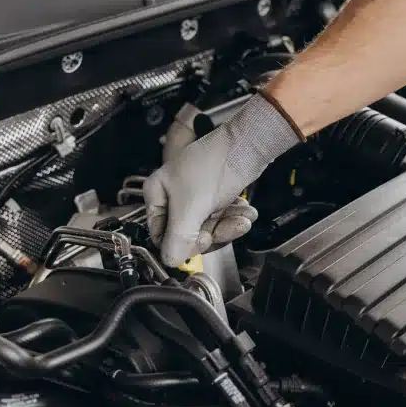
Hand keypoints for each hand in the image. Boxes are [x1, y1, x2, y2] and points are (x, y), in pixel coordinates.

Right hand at [144, 93, 299, 265]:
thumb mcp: (190, 207)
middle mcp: (174, 197)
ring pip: (209, 227)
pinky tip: (245, 211)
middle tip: (228, 227)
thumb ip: (178, 238)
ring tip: (242, 217)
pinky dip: (235, 217)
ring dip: (229, 226)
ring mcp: (196, 197)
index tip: (202, 240)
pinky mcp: (215, 197)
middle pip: (189, 234)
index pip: (161, 235)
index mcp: (157, 195)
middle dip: (214, 233)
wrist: (247, 145)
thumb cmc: (214, 164)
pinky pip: (222, 218)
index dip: (183, 243)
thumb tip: (171, 261)